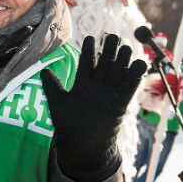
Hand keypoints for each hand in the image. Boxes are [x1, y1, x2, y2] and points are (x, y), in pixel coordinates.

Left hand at [40, 34, 146, 175]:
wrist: (82, 145)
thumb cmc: (68, 126)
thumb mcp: (57, 103)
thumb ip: (52, 86)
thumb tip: (43, 70)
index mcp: (82, 84)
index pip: (87, 63)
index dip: (89, 50)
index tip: (90, 38)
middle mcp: (97, 86)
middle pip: (105, 63)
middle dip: (109, 50)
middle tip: (113, 36)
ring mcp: (110, 94)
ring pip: (118, 72)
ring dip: (122, 59)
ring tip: (126, 46)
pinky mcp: (121, 103)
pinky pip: (130, 86)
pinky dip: (135, 75)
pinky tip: (139, 62)